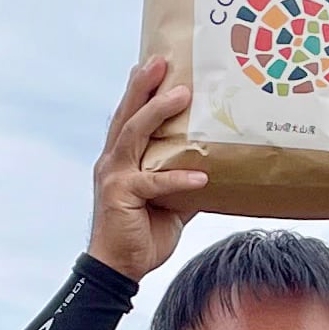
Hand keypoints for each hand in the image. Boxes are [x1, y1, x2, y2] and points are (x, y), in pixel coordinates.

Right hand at [87, 58, 212, 282]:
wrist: (120, 268)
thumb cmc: (142, 232)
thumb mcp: (170, 201)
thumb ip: (185, 179)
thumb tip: (216, 167)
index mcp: (121, 158)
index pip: (129, 116)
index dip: (140, 89)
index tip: (154, 62)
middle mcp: (113, 161)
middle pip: (127, 114)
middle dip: (143, 85)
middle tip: (161, 61)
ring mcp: (114, 176)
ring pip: (134, 135)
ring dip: (157, 113)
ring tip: (181, 95)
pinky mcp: (121, 196)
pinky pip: (154, 182)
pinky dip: (178, 177)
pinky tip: (201, 175)